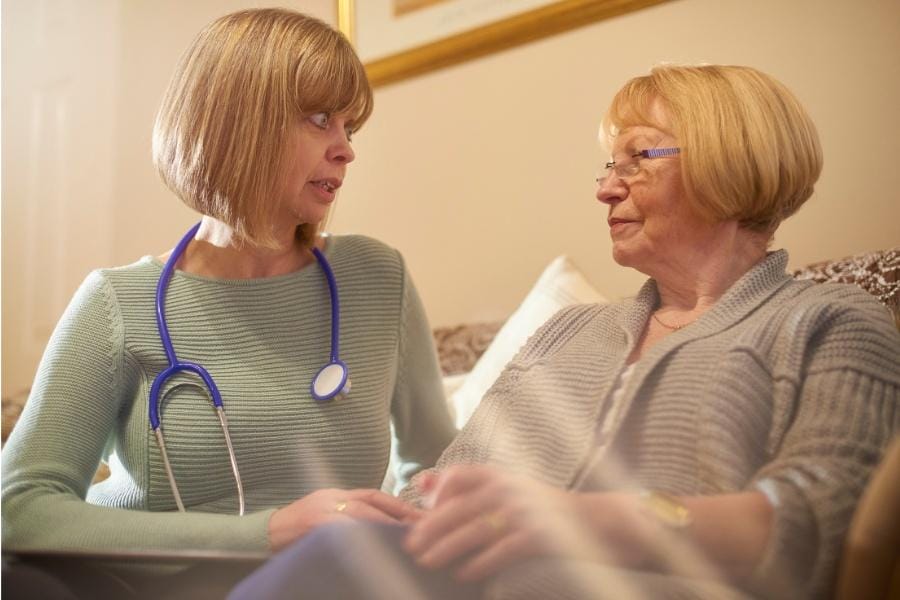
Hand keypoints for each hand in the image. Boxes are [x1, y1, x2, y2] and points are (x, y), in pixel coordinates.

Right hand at [268, 488, 420, 550]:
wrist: (266, 535)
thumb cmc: (299, 525)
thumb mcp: (326, 507)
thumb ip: (353, 509)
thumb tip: (388, 520)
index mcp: (336, 493)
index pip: (374, 496)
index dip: (399, 506)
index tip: (419, 517)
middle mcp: (330, 500)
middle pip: (371, 506)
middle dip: (396, 518)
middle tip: (418, 532)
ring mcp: (322, 516)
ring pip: (360, 520)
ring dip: (383, 531)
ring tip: (403, 544)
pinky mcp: (314, 532)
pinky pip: (344, 536)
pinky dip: (362, 544)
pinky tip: (376, 555)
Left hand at [403, 465, 600, 581]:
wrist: (596, 523)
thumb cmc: (545, 510)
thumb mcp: (508, 488)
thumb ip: (469, 486)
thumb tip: (422, 481)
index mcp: (501, 475)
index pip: (459, 476)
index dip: (437, 495)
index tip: (421, 514)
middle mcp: (510, 488)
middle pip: (459, 507)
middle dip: (431, 528)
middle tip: (411, 547)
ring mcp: (523, 512)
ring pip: (474, 530)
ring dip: (446, 548)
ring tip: (428, 562)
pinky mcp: (536, 536)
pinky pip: (499, 551)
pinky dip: (478, 564)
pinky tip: (463, 574)